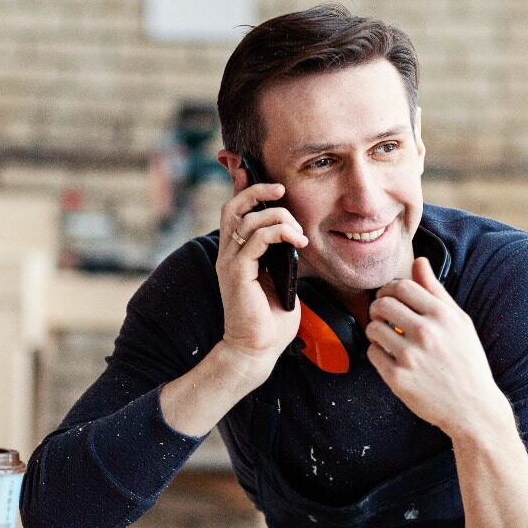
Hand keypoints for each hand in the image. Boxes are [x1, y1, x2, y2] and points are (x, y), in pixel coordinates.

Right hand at [215, 166, 307, 374]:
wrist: (256, 351)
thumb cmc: (270, 324)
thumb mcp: (281, 283)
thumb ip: (283, 261)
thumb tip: (296, 242)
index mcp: (236, 256)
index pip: (235, 213)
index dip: (244, 189)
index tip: (261, 176)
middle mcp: (228, 255)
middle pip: (234, 207)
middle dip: (258, 191)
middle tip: (282, 190)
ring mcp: (230, 263)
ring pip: (248, 219)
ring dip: (279, 217)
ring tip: (299, 233)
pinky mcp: (238, 273)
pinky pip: (256, 239)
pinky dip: (279, 233)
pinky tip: (297, 242)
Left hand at [366, 257, 508, 437]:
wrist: (473, 407)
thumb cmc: (467, 362)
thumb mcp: (459, 322)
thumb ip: (436, 291)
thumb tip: (420, 261)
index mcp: (441, 315)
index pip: (400, 286)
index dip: (389, 289)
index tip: (388, 297)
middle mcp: (425, 332)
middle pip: (382, 304)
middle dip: (377, 307)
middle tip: (382, 316)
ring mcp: (410, 356)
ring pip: (373, 328)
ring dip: (375, 330)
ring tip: (386, 337)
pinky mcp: (398, 378)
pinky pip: (373, 354)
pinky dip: (377, 353)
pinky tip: (390, 356)